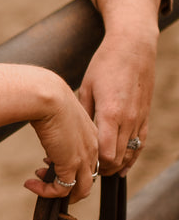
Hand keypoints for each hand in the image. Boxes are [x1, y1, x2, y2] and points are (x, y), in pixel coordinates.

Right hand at [0, 64, 97, 201]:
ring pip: (81, 190)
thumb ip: (55, 122)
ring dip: (57, 192)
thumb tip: (42, 123)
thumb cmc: (45, 97)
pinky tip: (29, 184)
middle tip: (42, 175)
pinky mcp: (71, 165)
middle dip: (65, 183)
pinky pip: (62, 190)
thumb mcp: (55, 111)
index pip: (89, 160)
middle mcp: (93, 148)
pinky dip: (46, 192)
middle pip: (88, 178)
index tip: (46, 163)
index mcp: (92, 134)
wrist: (46, 95)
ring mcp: (84, 158)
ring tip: (35, 184)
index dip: (69, 167)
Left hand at [82, 0, 161, 175]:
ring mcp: (140, 119)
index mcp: (111, 113)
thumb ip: (83, 114)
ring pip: (129, 154)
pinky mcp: (145, 116)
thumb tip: (73, 136)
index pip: (104, 153)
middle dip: (98, 169)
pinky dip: (130, 158)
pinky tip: (120, 168)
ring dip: (114, 166)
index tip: (74, 164)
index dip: (90, 164)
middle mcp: (129, 120)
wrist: (133, 48)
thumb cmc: (105, 65)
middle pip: (116, 158)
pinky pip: (140, 144)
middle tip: (80, 170)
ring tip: (96, 171)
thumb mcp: (86, 88)